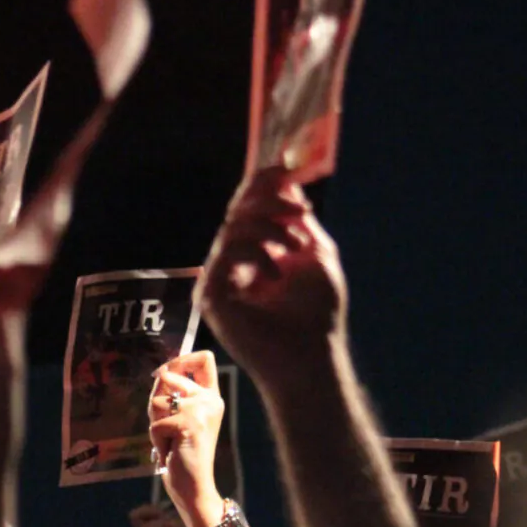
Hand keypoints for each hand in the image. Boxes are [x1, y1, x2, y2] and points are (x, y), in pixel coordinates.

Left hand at [147, 351, 225, 526]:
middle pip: (169, 375)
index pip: (205, 358)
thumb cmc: (181, 454)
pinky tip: (172, 451)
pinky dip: (157, 440)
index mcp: (211, 396)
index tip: (166, 372)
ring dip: (156, 425)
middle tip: (167, 427)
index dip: (181, 358)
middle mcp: (210, 400)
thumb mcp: (177, 418)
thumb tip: (160, 372)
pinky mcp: (189, 424)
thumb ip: (172, 394)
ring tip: (171, 441)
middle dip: (156, 401)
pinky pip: (156, 424)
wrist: (193, 486)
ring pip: (157, 402)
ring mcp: (201, 410)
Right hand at [196, 167, 347, 394]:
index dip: (262, 184)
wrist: (313, 359)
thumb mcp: (316, 255)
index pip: (248, 209)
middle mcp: (231, 263)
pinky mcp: (209, 297)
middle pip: (238, 211)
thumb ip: (298, 220)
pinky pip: (225, 253)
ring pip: (232, 227)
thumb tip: (287, 180)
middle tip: (299, 210)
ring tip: (297, 247)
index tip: (284, 167)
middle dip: (270, 201)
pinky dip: (255, 252)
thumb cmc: (317, 316)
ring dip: (270, 227)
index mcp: (253, 253)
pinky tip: (276, 273)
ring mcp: (217, 280)